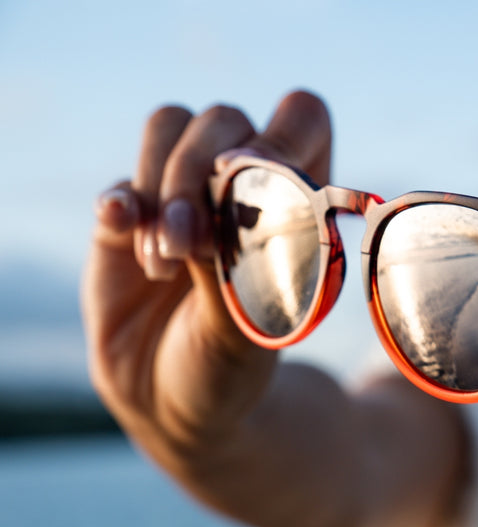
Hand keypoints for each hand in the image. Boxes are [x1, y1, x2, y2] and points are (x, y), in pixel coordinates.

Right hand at [82, 90, 332, 450]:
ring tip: (165, 264)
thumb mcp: (249, 325)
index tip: (259, 183)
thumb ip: (233, 262)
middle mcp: (240, 182)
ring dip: (163, 189)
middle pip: (222, 118)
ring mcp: (180, 193)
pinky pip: (120, 182)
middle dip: (200, 172)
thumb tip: (207, 203)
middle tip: (192, 245)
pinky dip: (122, 201)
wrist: (180, 399)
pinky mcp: (127, 217)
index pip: (300, 118)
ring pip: (168, 128)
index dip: (282, 136)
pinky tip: (125, 231)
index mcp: (296, 196)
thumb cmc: (235, 360)